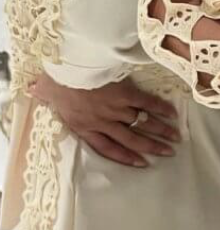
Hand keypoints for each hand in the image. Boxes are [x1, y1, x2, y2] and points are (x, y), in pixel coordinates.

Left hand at [28, 72, 181, 167]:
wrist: (67, 67)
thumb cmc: (54, 78)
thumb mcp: (45, 92)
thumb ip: (44, 95)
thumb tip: (34, 90)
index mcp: (84, 126)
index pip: (108, 148)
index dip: (125, 157)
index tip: (142, 163)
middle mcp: (103, 122)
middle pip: (131, 139)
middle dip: (151, 147)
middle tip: (168, 153)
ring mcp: (116, 108)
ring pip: (142, 124)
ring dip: (161, 131)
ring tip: (176, 137)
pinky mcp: (126, 94)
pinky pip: (147, 104)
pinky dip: (160, 109)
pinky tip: (172, 114)